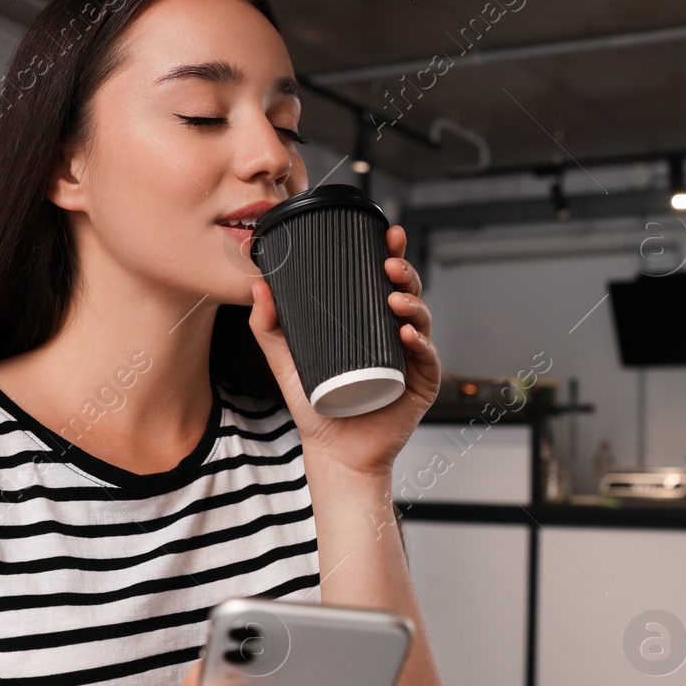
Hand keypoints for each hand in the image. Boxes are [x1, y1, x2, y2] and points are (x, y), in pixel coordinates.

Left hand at [247, 224, 439, 477]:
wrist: (334, 451)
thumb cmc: (315, 406)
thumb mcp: (286, 361)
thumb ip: (268, 326)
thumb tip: (257, 285)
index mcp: (369, 323)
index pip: (383, 280)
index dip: (390, 254)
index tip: (386, 233)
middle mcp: (394, 335)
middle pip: (408, 293)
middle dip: (404, 271)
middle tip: (389, 262)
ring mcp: (411, 358)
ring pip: (422, 319)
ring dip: (411, 303)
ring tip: (393, 299)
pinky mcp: (422, 384)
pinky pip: (428, 358)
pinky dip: (420, 343)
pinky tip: (406, 334)